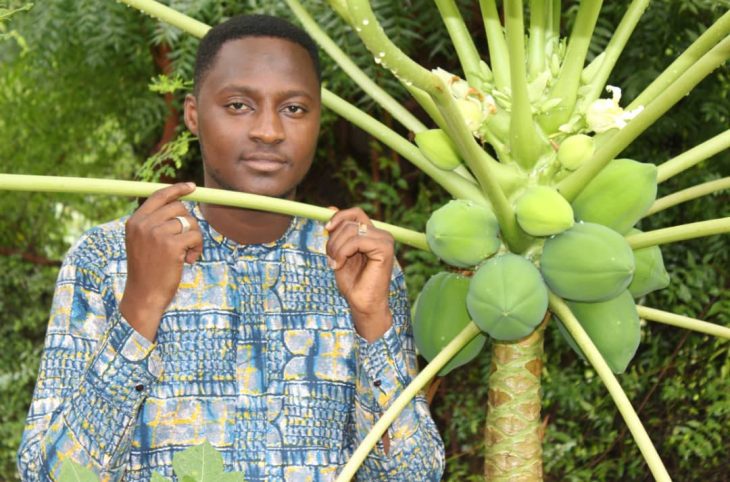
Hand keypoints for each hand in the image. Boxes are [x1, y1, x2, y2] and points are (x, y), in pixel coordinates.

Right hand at [119, 183, 202, 340]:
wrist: (144, 295)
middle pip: (179, 208)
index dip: (177, 189)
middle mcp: (144, 224)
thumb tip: (181, 203)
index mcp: (135, 221)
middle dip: (189, 222)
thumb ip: (155, 223)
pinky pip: (196, 236)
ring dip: (194, 238)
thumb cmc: (147, 271)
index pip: (158, 195)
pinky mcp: (172, 245)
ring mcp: (157, 233)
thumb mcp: (142, 242)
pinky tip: (188, 260)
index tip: (192, 187)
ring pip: (190, 222)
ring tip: (186, 254)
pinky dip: (197, 248)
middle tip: (186, 241)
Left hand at [325, 207, 393, 342]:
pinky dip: (342, 252)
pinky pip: (357, 240)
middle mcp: (381, 234)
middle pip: (350, 221)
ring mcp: (385, 240)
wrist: (362, 304)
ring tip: (334, 263)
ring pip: (351, 230)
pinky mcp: (385, 249)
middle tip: (330, 257)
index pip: (355, 213)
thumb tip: (330, 207)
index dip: (338, 217)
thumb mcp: (339, 252)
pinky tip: (339, 265)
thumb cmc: (352, 282)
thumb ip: (337, 232)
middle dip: (333, 238)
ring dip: (336, 247)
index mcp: (372, 234)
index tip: (326, 228)